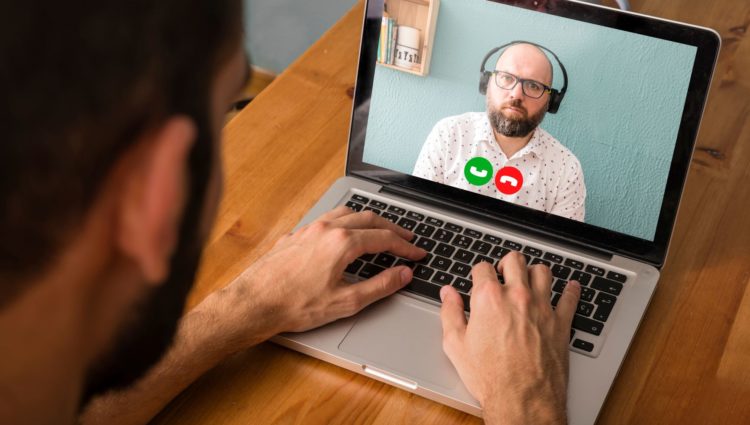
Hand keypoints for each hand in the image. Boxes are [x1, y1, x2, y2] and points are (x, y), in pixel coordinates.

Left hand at [233, 206, 424, 336]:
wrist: (254, 303)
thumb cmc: (295, 305)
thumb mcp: (346, 302)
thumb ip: (380, 286)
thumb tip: (402, 275)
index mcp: (342, 243)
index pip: (384, 239)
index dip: (405, 247)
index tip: (417, 254)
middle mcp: (326, 229)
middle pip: (369, 219)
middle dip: (391, 229)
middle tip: (406, 239)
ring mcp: (309, 229)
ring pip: (346, 213)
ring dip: (368, 220)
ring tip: (379, 231)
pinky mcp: (295, 235)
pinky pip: (327, 219)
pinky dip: (345, 222)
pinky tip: (344, 235)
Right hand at [439, 252, 580, 424]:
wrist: (522, 400)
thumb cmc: (489, 376)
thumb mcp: (456, 345)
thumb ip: (450, 313)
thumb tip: (448, 294)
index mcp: (489, 298)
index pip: (483, 267)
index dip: (478, 273)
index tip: (479, 279)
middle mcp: (517, 296)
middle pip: (515, 261)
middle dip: (506, 264)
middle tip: (503, 273)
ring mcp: (542, 308)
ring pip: (543, 272)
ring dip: (534, 272)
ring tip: (529, 279)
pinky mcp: (561, 323)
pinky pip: (570, 298)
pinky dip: (571, 290)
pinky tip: (571, 287)